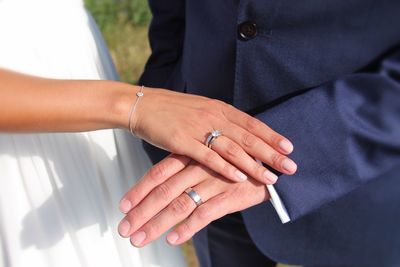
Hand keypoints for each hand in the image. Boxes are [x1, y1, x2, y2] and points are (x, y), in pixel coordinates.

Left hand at [118, 154, 269, 245]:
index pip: (158, 174)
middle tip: (125, 229)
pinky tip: (173, 239)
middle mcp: (198, 168)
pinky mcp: (230, 196)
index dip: (139, 190)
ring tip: (140, 239)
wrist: (270, 163)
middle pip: (164, 192)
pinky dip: (187, 228)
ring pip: (179, 205)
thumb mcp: (207, 158)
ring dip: (157, 224)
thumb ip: (186, 169)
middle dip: (141, 212)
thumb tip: (163, 187)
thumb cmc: (234, 162)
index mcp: (191, 156)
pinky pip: (204, 214)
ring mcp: (213, 182)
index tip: (123, 207)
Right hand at [131, 87, 296, 183]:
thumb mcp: (200, 108)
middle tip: (291, 166)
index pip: (251, 123)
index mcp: (219, 108)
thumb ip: (219, 119)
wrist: (142, 104)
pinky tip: (239, 177)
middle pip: (248, 137)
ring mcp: (198, 128)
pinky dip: (225, 167)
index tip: (289, 147)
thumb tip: (238, 132)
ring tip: (271, 177)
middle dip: (271, 153)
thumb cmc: (172, 109)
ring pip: (232, 148)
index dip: (271, 135)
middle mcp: (213, 116)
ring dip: (253, 164)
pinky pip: (208, 156)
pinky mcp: (182, 141)